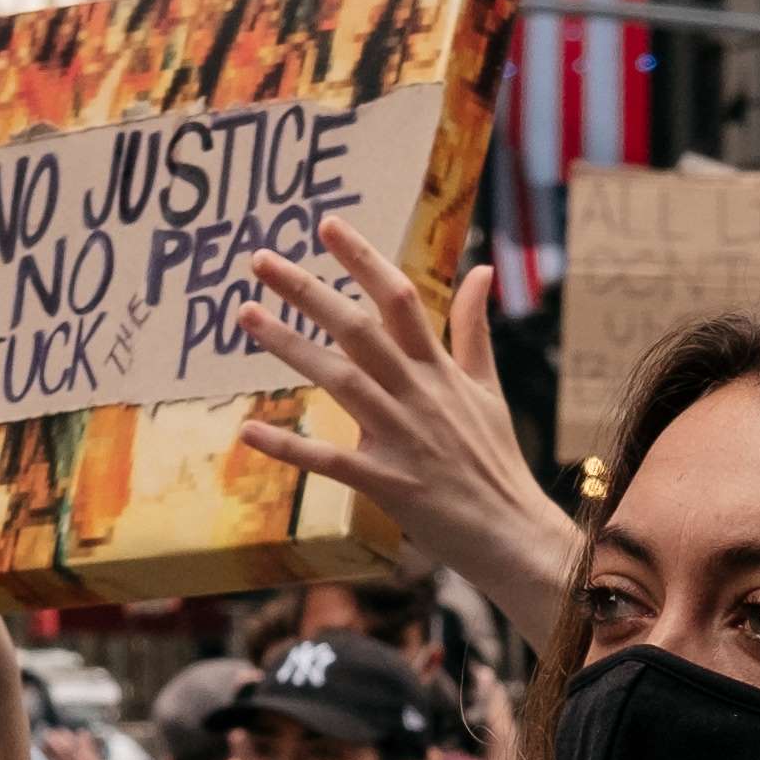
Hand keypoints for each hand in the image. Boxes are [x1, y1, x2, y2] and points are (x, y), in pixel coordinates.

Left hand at [227, 214, 581, 626]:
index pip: (400, 299)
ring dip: (291, 347)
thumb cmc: (495, 462)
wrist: (513, 533)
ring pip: (341, 381)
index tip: (327, 226)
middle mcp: (419, 395)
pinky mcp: (388, 483)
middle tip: (261, 260)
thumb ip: (474, 329)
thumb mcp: (489, 389)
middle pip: (359, 329)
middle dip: (309, 291)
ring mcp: (403, 438)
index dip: (363, 259)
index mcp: (440, 370)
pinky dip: (289, 448)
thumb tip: (480, 271)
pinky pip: (330, 461)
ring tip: (247, 315)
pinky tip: (249, 430)